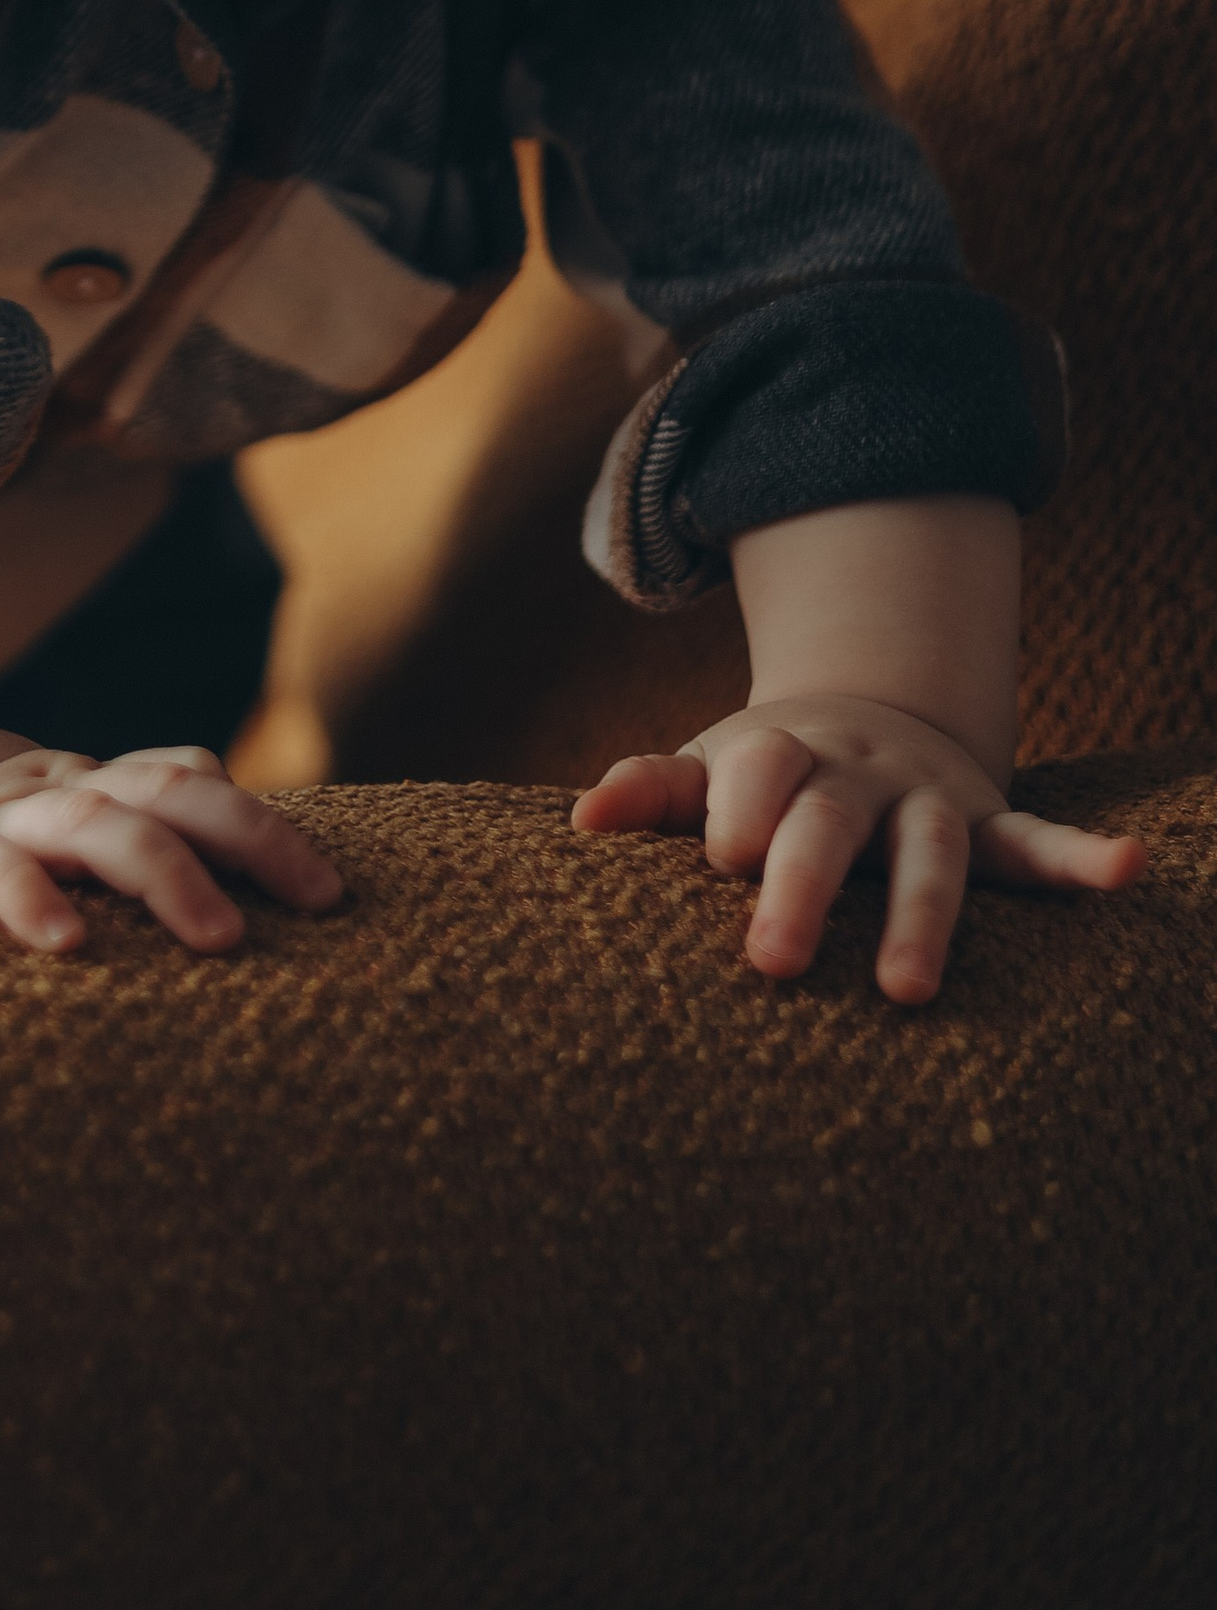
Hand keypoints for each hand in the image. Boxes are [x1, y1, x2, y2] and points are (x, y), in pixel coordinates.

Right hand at [0, 724, 343, 955]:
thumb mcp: (44, 819)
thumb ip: (123, 819)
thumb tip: (219, 807)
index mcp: (83, 788)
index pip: (187, 783)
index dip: (262, 826)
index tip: (333, 891)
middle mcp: (50, 793)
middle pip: (167, 791)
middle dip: (250, 837)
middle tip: (320, 899)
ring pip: (93, 824)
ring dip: (164, 873)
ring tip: (222, 938)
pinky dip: (24, 897)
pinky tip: (64, 943)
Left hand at [572, 690, 1144, 1002]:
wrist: (856, 719)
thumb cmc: (760, 776)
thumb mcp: (707, 770)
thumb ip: (653, 790)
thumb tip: (582, 818)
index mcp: (780, 753)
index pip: (757, 769)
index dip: (741, 807)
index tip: (723, 859)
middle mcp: (856, 772)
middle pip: (828, 822)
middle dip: (803, 885)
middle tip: (771, 961)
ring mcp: (924, 797)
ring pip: (928, 851)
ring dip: (922, 914)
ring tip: (908, 991)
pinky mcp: (983, 825)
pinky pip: (1035, 843)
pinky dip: (1081, 859)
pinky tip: (1128, 871)